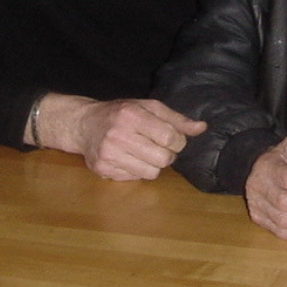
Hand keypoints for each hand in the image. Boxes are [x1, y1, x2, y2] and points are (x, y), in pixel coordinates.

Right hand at [33, 94, 206, 180]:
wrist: (84, 124)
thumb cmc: (121, 113)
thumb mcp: (149, 107)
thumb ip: (176, 119)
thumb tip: (201, 128)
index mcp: (132, 115)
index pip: (170, 138)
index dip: (178, 141)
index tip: (173, 139)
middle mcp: (119, 134)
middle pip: (163, 158)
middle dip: (167, 155)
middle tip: (158, 146)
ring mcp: (109, 153)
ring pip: (151, 173)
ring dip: (153, 165)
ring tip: (144, 152)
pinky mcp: (102, 169)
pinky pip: (134, 179)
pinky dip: (137, 171)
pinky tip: (129, 158)